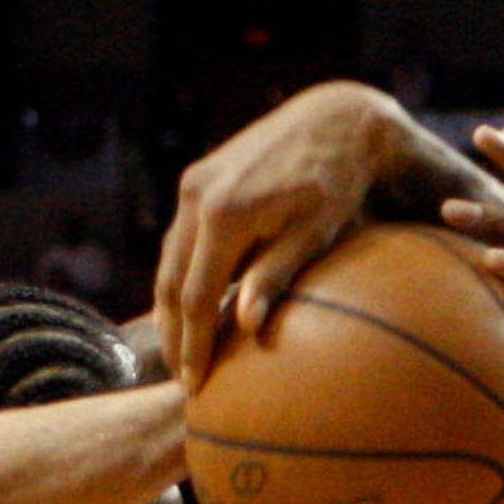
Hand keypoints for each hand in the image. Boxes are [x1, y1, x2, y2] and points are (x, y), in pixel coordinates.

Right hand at [155, 81, 409, 389]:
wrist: (335, 119)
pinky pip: (178, 239)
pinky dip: (179, 276)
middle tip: (182, 378)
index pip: (196, 298)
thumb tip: (245, 326)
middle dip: (172, 336)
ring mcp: (193, 184)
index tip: (195, 385)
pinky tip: (190, 305)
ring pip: (167, 261)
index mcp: (224, 215)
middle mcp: (197, 196)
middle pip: (169, 284)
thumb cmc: (336, 183)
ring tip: (182, 349)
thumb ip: (276, 277)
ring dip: (170, 309)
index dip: (193, 346)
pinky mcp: (197, 177)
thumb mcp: (313, 233)